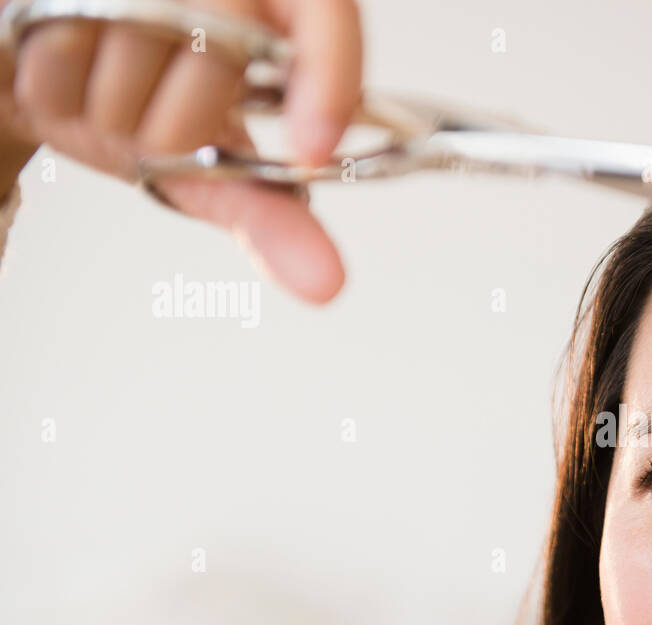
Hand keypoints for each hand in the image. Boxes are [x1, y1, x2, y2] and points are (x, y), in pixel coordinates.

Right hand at [0, 0, 362, 302]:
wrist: (34, 72)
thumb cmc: (142, 108)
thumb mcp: (212, 165)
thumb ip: (271, 216)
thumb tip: (325, 283)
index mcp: (275, 0)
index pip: (326, 14)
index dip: (329, 81)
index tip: (311, 152)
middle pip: (218, 51)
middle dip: (179, 123)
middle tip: (160, 128)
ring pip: (129, 51)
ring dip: (112, 111)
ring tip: (111, 101)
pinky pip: (58, 48)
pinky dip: (60, 92)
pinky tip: (71, 83)